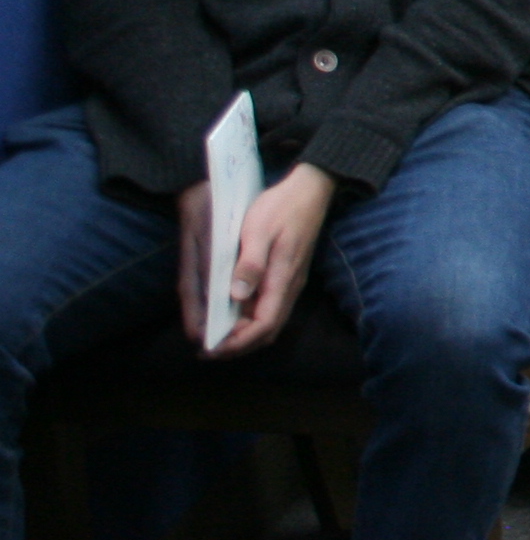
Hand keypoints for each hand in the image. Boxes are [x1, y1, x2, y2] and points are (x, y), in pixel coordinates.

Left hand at [201, 163, 336, 354]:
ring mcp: (291, 282)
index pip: (264, 324)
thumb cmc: (281, 207)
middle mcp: (289, 286)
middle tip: (208, 350)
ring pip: (270, 322)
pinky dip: (250, 321)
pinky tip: (231, 314)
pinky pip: (270, 308)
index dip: (239, 342)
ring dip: (244, 335)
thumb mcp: (258, 230)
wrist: (311, 189)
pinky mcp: (287, 275)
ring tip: (215, 337)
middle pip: (268, 331)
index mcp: (282, 278)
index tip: (212, 348)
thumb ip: (250, 264)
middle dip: (239, 346)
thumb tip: (237, 296)